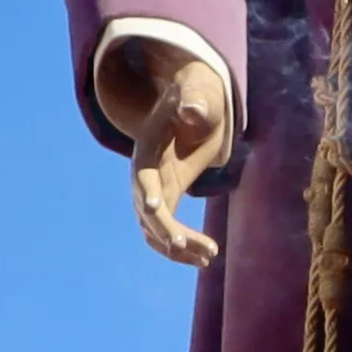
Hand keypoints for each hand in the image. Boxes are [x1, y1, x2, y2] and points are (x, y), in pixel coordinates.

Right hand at [102, 32, 230, 268]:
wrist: (189, 104)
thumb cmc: (193, 97)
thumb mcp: (195, 94)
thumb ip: (193, 101)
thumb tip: (191, 110)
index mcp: (146, 151)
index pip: (143, 177)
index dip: (148, 193)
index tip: (157, 208)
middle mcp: (143, 177)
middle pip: (146, 212)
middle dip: (166, 230)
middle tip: (189, 246)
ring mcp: (152, 193)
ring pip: (154, 232)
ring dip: (177, 248)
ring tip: (209, 256)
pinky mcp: (166, 201)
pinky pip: (166, 234)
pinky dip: (182, 249)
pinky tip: (207, 257)